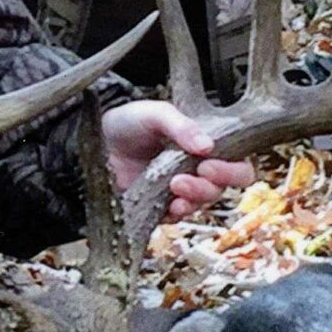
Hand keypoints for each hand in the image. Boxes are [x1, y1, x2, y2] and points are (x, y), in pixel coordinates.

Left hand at [101, 101, 253, 218]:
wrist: (95, 142)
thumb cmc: (128, 122)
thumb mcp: (155, 114)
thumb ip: (181, 125)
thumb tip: (208, 146)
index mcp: (203, 144)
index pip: (236, 161)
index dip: (231, 167)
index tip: (209, 162)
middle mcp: (197, 168)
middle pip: (226, 186)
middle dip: (215, 183)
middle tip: (198, 173)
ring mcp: (180, 189)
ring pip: (205, 202)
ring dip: (195, 196)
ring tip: (174, 183)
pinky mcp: (162, 207)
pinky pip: (180, 217)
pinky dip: (179, 212)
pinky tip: (170, 203)